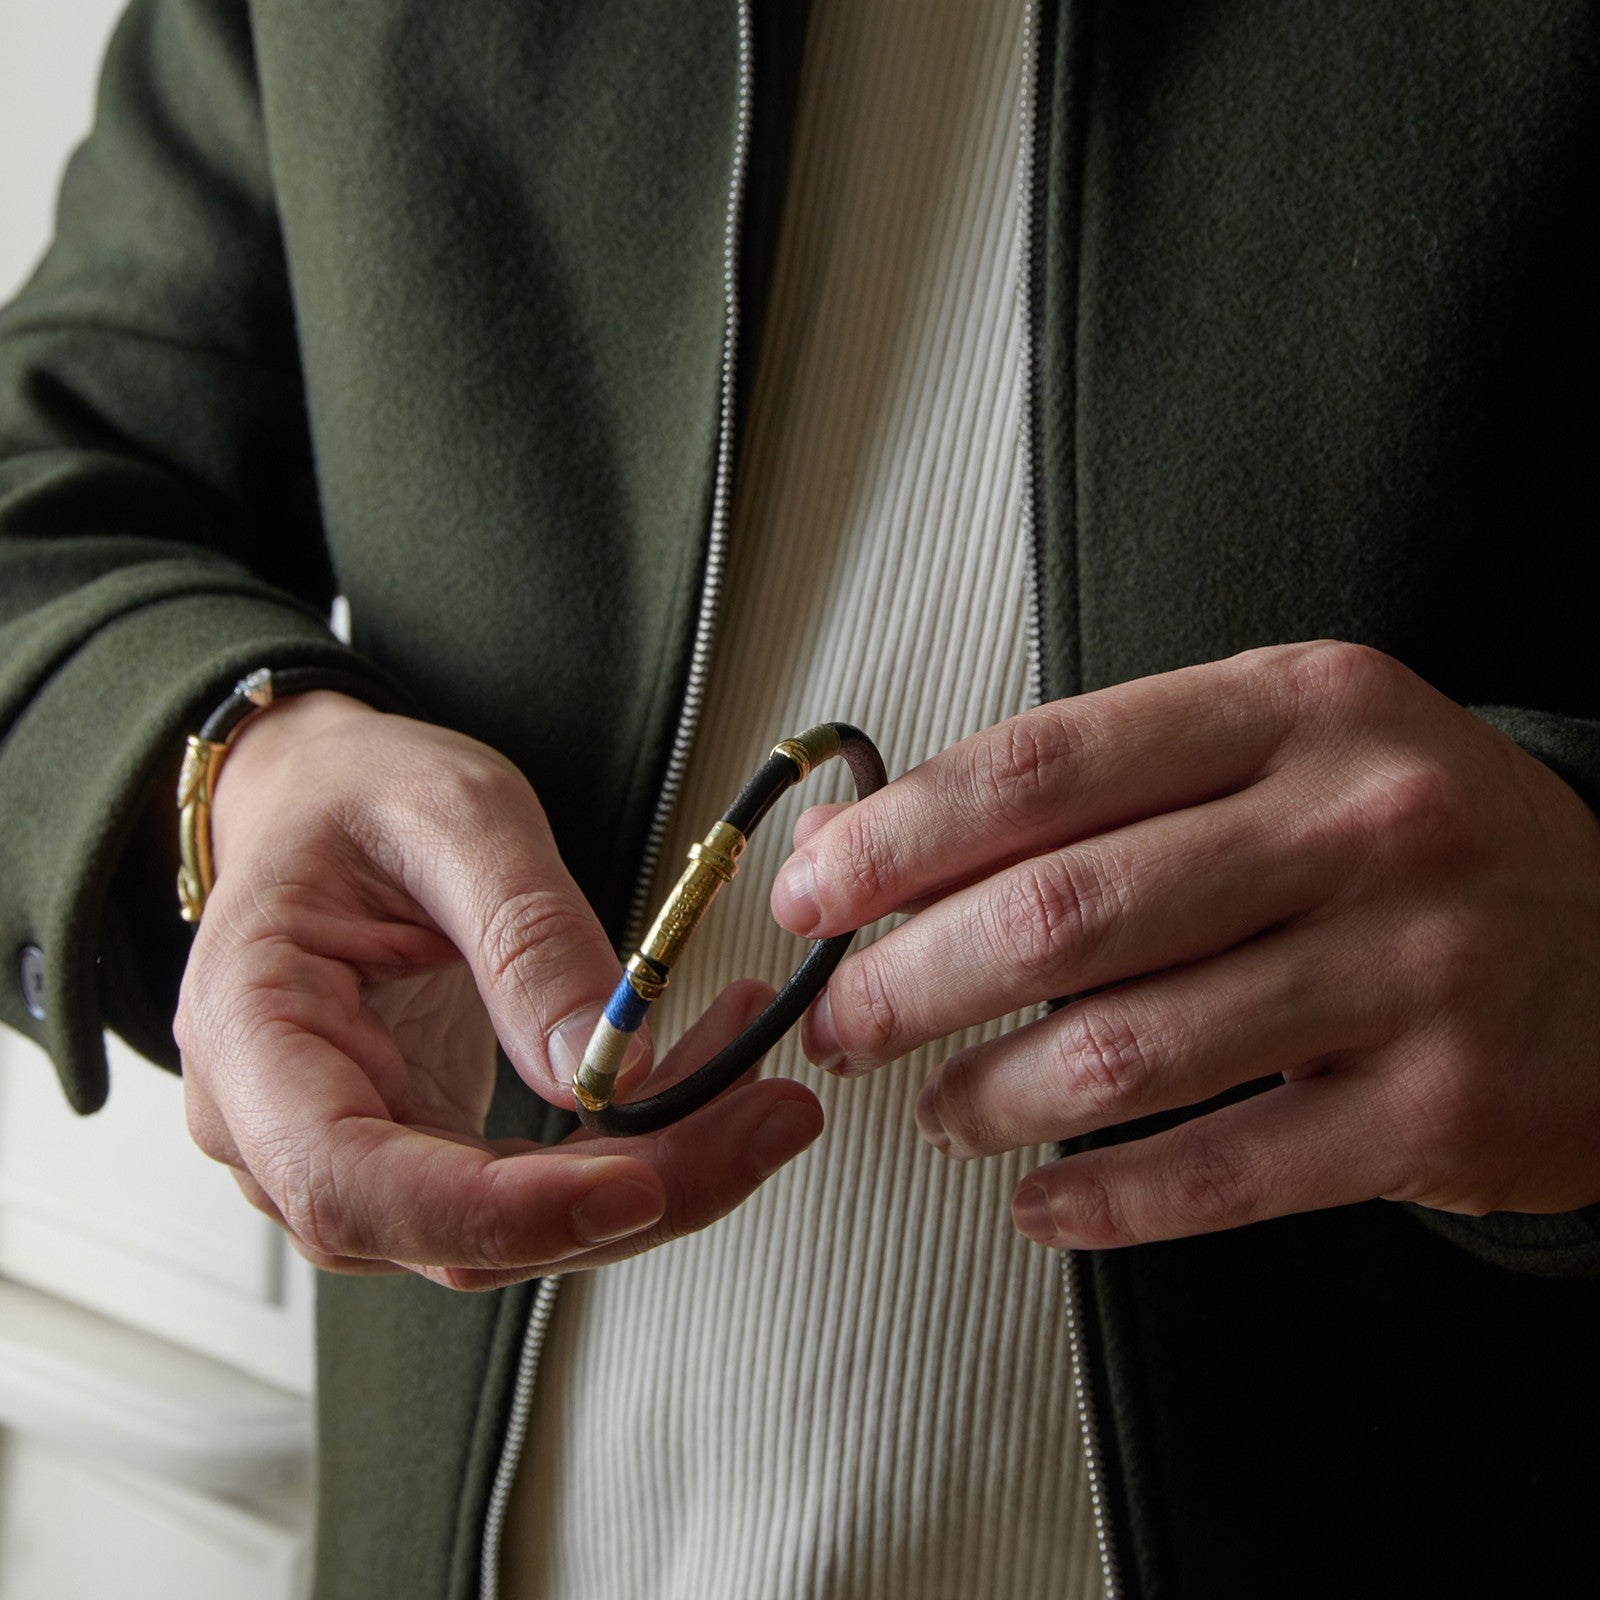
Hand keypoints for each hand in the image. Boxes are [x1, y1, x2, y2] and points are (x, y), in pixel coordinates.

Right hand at [176, 692, 821, 1289]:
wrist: (331, 804)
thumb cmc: (361, 796)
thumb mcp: (452, 816)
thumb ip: (525, 935)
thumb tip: (607, 1067)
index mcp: (252, 1035)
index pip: (350, 1182)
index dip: (496, 1211)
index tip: (632, 1185)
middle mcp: (282, 1128)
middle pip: (453, 1232)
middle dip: (629, 1195)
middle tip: (764, 1121)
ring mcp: (357, 1152)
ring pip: (513, 1231)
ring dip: (654, 1179)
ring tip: (762, 1095)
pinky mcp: (425, 1150)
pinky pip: (535, 1188)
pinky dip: (635, 1153)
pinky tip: (707, 1087)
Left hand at [770, 642, 1599, 1247]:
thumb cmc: (1412, 839)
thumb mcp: (1282, 749)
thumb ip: (1099, 783)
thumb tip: (881, 842)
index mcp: (1299, 708)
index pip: (1044, 766)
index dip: (900, 836)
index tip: (816, 892)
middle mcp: (1361, 825)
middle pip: (1062, 912)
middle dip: (908, 981)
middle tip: (840, 1022)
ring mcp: (1411, 971)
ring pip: (1122, 1051)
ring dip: (987, 1095)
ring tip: (940, 1109)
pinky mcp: (1438, 1112)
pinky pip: (1221, 1173)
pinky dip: (1101, 1199)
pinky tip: (1038, 1198)